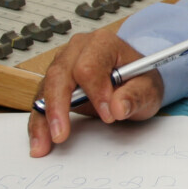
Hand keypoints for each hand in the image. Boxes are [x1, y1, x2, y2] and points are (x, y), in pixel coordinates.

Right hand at [28, 26, 164, 156]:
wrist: (133, 79)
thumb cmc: (139, 79)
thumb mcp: (148, 88)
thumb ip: (136, 96)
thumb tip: (118, 108)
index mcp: (102, 44)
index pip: (89, 67)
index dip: (96, 92)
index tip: (108, 115)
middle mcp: (78, 50)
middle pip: (59, 75)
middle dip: (59, 106)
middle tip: (61, 134)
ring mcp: (63, 64)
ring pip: (45, 88)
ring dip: (43, 118)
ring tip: (43, 144)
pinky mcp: (55, 82)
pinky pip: (42, 101)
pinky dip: (39, 122)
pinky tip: (40, 141)